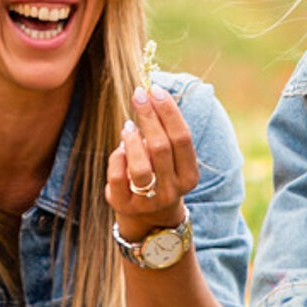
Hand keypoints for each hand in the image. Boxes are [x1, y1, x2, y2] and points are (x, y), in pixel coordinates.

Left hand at [107, 77, 201, 236]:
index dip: (169, 112)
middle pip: (161, 148)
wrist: (149, 216)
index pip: (182, 139)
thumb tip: (151, 93)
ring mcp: (148, 200)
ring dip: (133, 140)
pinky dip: (117, 157)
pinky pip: (118, 178)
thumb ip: (166, 132)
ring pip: (141, 167)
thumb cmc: (160, 173)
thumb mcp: (171, 158)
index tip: (156, 90)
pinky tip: (120, 147)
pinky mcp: (124, 205)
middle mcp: (172, 190)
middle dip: (149, 117)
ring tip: (129, 125)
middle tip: (139, 95)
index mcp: (189, 176)